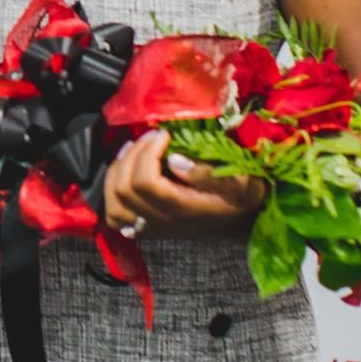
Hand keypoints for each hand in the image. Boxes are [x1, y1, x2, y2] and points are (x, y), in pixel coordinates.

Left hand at [104, 129, 265, 241]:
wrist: (247, 223)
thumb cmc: (246, 201)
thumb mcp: (242, 186)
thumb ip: (209, 175)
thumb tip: (174, 160)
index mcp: (183, 210)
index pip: (144, 183)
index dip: (146, 153)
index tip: (163, 134)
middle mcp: (162, 222)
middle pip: (124, 189)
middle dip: (132, 155)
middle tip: (150, 137)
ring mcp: (152, 226)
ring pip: (113, 203)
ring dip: (117, 171)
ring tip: (133, 149)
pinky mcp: (147, 225)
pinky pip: (115, 213)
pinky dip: (113, 188)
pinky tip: (126, 169)